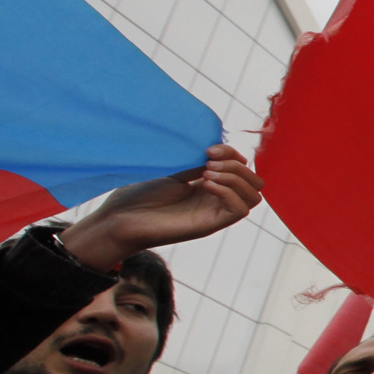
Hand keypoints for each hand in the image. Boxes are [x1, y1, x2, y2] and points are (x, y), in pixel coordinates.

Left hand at [61, 145, 262, 270]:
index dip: (231, 153)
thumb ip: (195, 162)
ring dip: (236, 179)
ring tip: (207, 173)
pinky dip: (229, 193)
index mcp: (209, 185)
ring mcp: (215, 213)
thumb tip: (216, 150)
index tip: (208, 148)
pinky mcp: (210, 225)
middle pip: (254, 181)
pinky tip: (205, 185)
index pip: (241, 168)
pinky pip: (240, 210)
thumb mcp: (172, 170)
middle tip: (209, 162)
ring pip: (254, 195)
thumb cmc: (138, 196)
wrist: (119, 218)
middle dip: (237, 166)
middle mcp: (216, 200)